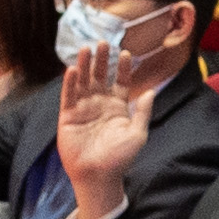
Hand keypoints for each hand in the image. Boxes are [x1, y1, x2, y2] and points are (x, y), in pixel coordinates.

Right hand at [55, 37, 155, 217]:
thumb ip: (142, 112)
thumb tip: (150, 91)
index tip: (126, 53)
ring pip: (84, 82)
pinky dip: (70, 83)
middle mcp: (100, 104)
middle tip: (104, 42)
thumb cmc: (120, 158)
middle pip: (101, 77)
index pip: (121, 82)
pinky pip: (69, 96)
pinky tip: (73, 69)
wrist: (99, 176)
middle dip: (102, 60)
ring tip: (86, 48)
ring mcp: (83, 109)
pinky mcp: (68, 116)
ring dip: (85, 66)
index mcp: (118, 107)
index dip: (123, 68)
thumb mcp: (137, 134)